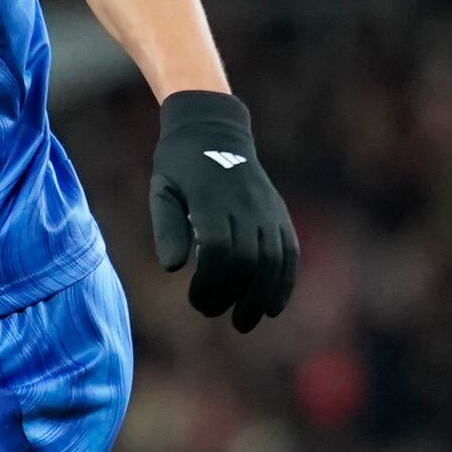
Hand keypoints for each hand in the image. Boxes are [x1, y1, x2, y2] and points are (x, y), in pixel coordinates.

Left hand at [150, 91, 298, 332]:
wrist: (214, 130)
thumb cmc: (180, 167)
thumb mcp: (162, 192)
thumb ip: (167, 229)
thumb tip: (174, 268)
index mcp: (213, 201)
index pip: (219, 252)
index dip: (210, 284)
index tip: (195, 300)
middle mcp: (245, 205)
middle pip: (248, 261)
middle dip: (233, 296)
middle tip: (212, 312)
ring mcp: (267, 209)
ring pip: (273, 260)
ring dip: (261, 297)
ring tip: (245, 322)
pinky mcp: (279, 214)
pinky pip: (289, 252)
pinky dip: (284, 281)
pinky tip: (273, 306)